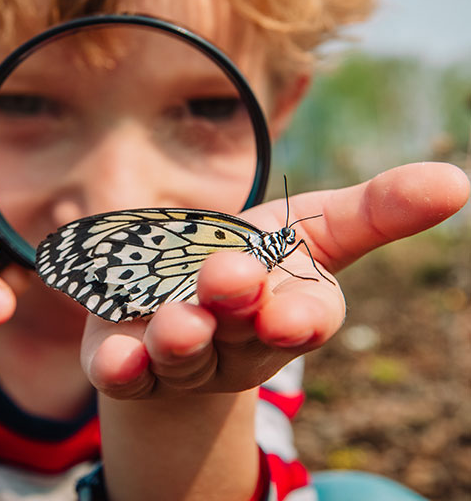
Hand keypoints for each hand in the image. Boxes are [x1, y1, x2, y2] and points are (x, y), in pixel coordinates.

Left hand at [81, 162, 469, 398]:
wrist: (182, 299)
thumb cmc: (257, 259)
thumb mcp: (314, 228)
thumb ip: (374, 211)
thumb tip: (456, 180)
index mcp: (286, 308)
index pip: (307, 316)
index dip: (302, 317)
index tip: (294, 315)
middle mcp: (237, 340)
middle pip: (240, 330)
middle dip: (235, 306)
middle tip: (229, 279)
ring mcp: (180, 356)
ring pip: (182, 353)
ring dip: (180, 338)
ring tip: (176, 322)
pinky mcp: (126, 358)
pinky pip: (122, 370)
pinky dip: (119, 365)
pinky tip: (113, 358)